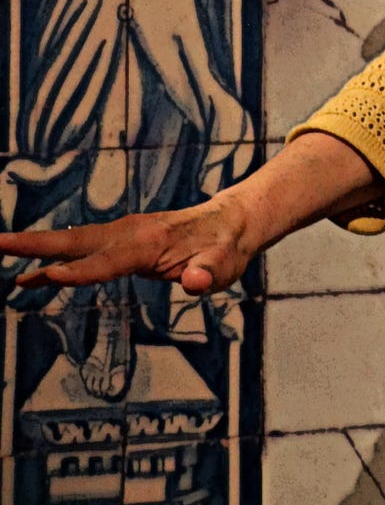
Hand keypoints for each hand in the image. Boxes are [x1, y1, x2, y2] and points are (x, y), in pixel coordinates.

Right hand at [0, 197, 254, 296]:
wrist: (233, 222)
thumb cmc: (227, 247)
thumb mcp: (225, 264)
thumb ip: (209, 273)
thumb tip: (195, 282)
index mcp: (150, 242)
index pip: (108, 261)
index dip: (79, 272)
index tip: (45, 277)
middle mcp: (130, 233)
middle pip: (76, 242)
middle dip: (35, 245)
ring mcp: (124, 234)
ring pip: (73, 242)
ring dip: (35, 247)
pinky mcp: (122, 240)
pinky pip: (82, 250)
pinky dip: (55, 259)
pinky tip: (33, 276)